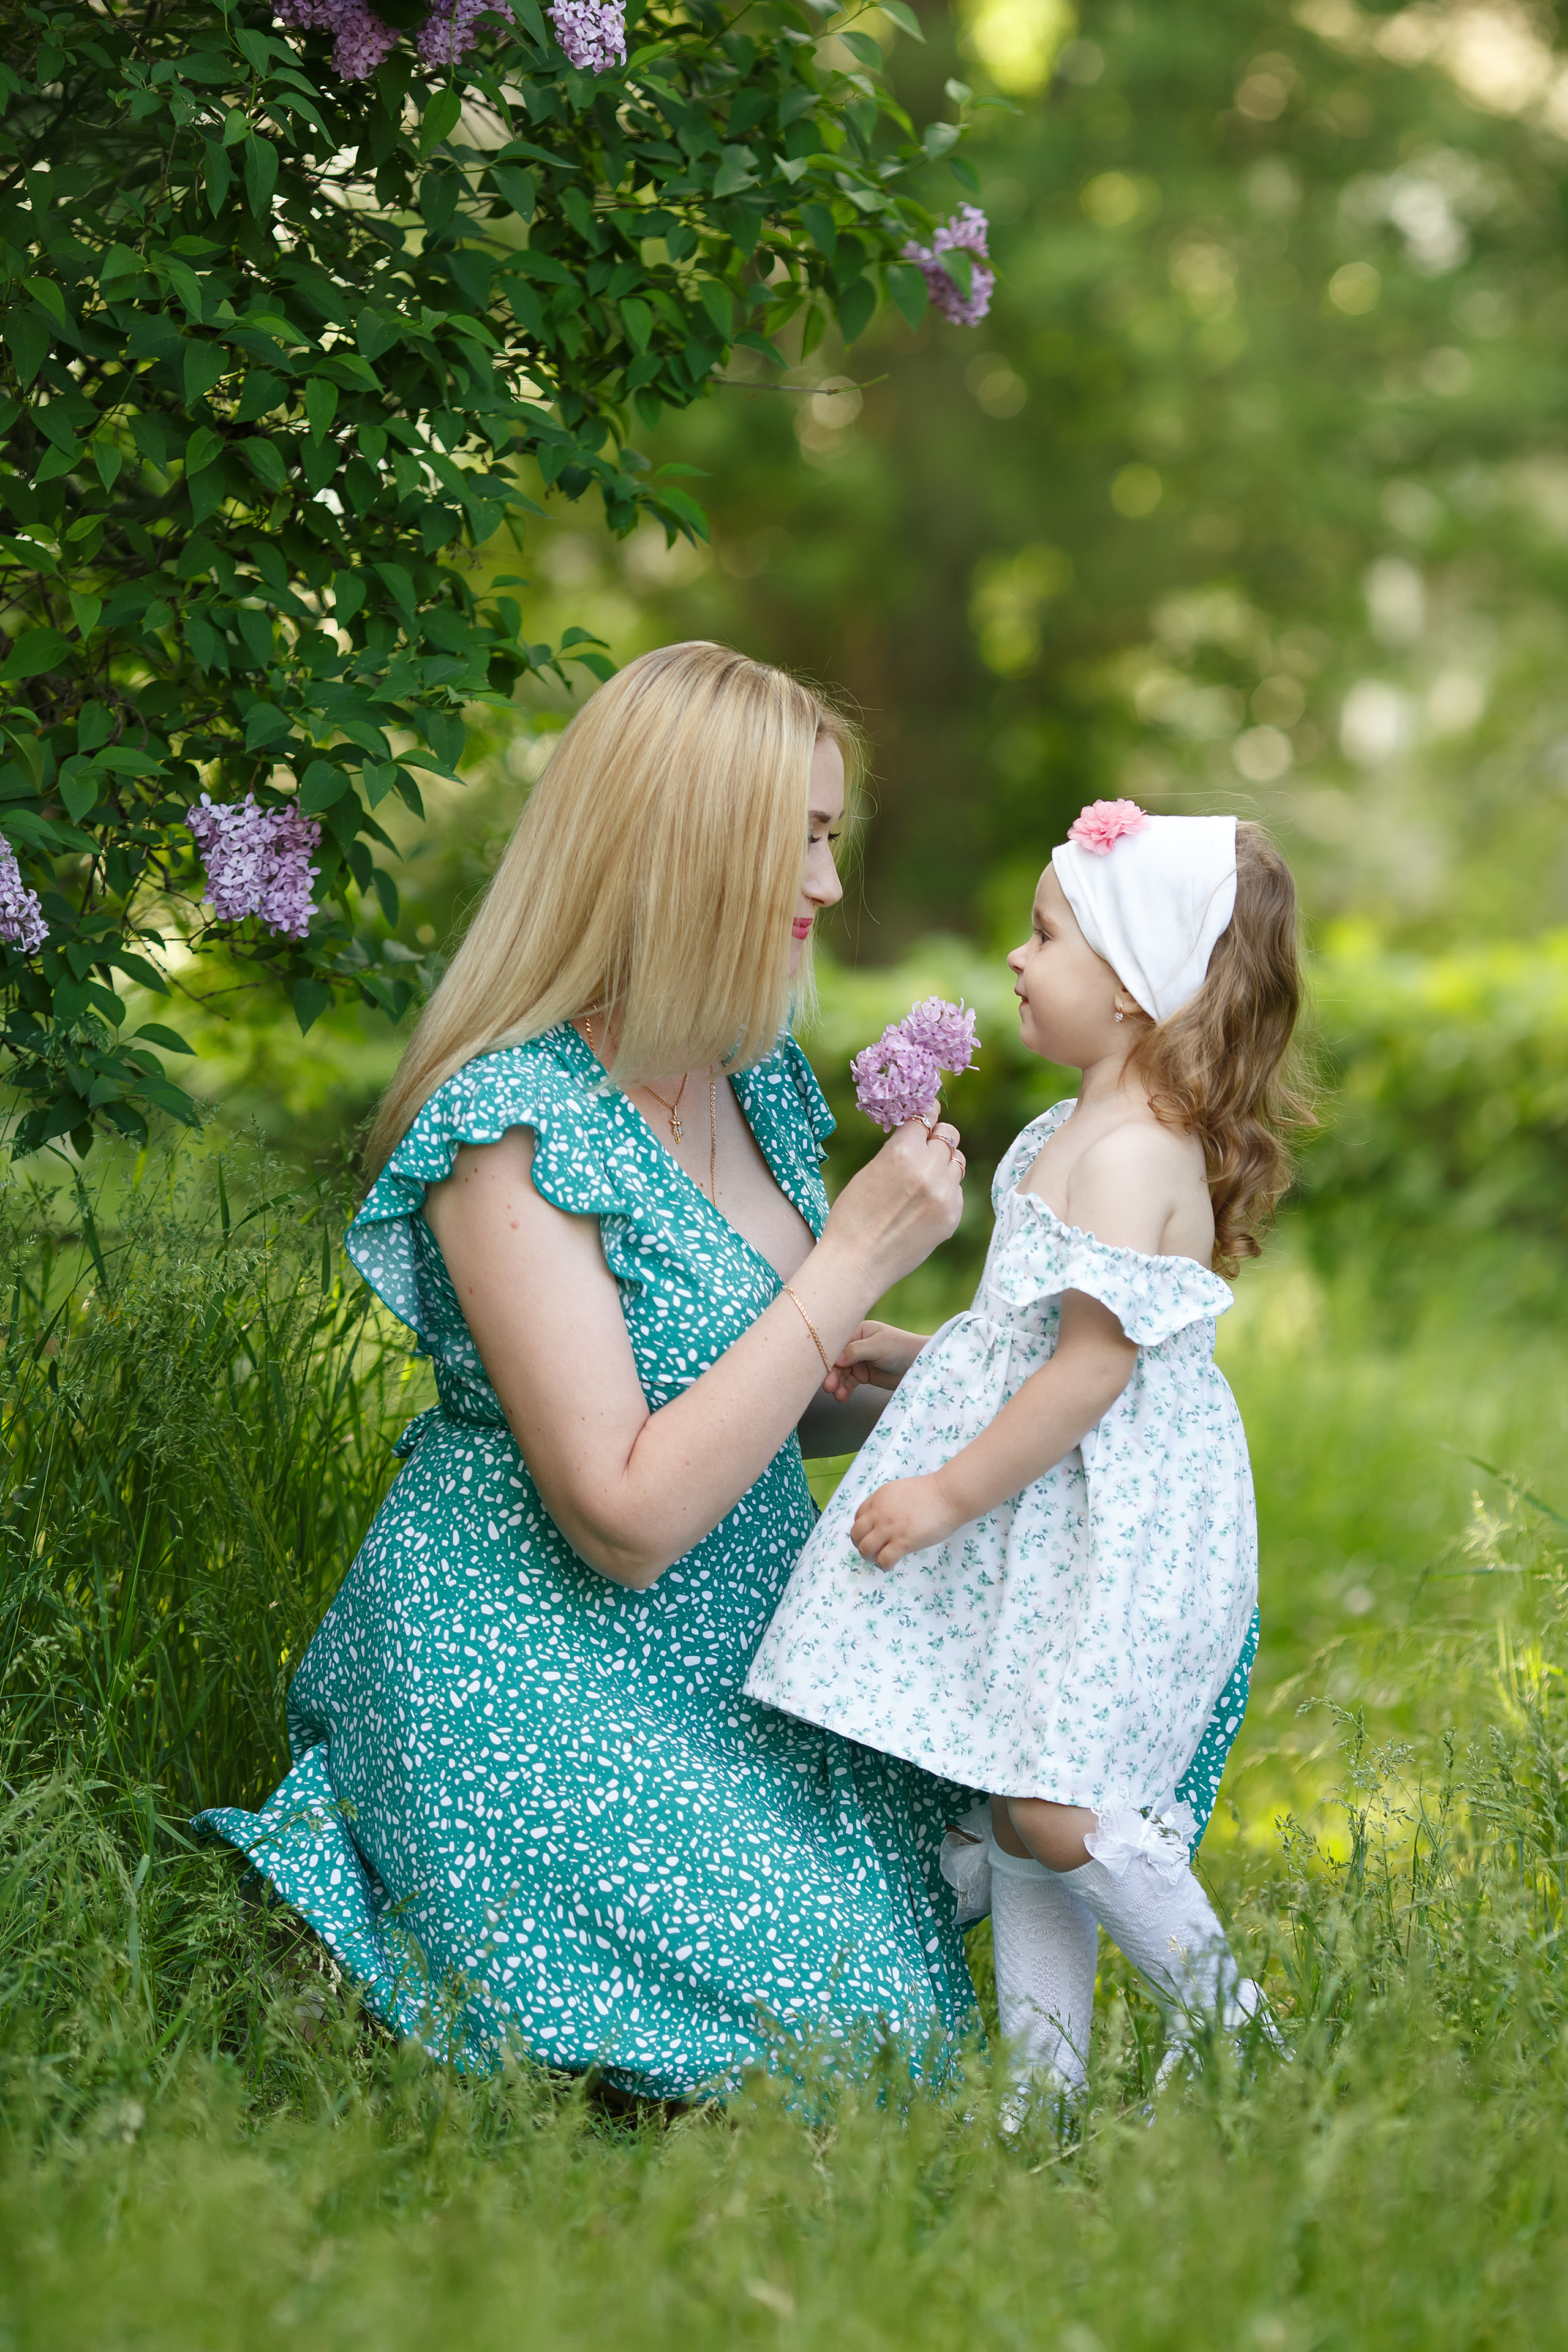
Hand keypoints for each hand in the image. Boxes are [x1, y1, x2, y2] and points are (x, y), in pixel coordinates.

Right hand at [821, 1119, 964, 1298]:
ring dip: (944, 1163)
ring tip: (925, 1178)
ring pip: (958, 1161)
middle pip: (949, 1134)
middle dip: (936, 1138)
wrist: (856, 1263)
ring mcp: (945, 1194)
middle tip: (924, 1148)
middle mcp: (929, 1169)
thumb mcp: (870, 1171)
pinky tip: (924, 1205)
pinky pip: (957, 1190)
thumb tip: (918, 1136)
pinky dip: (945, 1191)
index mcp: (902, 1152)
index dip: (924, 1114)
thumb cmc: (852, 1216)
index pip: (927, 1115)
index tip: (924, 1116)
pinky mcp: (952, 1216)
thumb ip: (898, 1151)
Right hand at [822, 1320, 926, 1402]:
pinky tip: (843, 1397)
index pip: (836, 1344)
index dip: (828, 1357)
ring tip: (838, 1395)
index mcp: (857, 1332)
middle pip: (835, 1361)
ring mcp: (858, 1361)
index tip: (823, 1370)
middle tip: (829, 1387)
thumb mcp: (878, 1345)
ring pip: (840, 1374)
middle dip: (831, 1374)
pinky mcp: (863, 1375)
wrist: (921, 1365)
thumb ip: (855, 1351)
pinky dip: (845, 1390)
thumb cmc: (901, 1347)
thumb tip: (835, 1359)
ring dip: (837, 1384)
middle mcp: (855, 1345)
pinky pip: (848, 1383)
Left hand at [851, 1473, 963, 1570]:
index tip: (870, 1535)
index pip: (858, 1517)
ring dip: (869, 1557)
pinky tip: (890, 1564)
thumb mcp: (900, 1490)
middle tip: (871, 1549)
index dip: (862, 1529)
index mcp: (879, 1498)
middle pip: (856, 1534)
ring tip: (879, 1558)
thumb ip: (888, 1503)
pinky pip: (883, 1560)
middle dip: (860, 1544)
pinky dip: (884, 1565)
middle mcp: (880, 1513)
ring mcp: (890, 1528)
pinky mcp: (903, 1542)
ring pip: (865, 1549)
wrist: (948, 1495)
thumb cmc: (931, 1493)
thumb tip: (883, 1519)